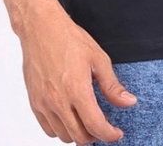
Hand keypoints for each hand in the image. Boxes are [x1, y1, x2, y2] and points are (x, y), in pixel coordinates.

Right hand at [16, 0, 136, 143]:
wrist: (41, 28)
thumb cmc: (68, 38)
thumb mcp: (98, 58)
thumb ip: (112, 85)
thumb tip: (128, 102)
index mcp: (76, 89)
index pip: (95, 126)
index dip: (109, 135)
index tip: (116, 133)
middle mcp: (58, 100)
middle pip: (79, 137)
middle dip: (95, 136)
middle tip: (104, 126)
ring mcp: (43, 103)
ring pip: (63, 135)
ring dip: (78, 133)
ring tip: (87, 120)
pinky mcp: (34, 102)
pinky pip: (48, 129)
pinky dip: (61, 129)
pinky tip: (69, 116)